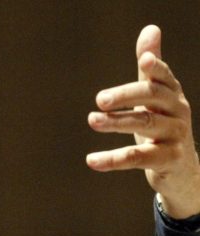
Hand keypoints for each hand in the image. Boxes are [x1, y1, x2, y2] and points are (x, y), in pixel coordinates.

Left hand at [86, 25, 199, 218]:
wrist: (182, 170)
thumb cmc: (163, 127)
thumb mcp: (156, 98)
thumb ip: (151, 69)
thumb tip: (150, 29)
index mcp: (172, 95)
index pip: (163, 77)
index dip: (156, 67)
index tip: (144, 60)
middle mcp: (177, 112)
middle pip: (153, 97)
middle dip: (126, 95)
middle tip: (100, 99)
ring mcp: (175, 136)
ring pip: (145, 124)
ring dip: (117, 122)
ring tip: (92, 119)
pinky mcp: (168, 160)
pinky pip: (138, 158)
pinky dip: (113, 159)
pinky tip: (91, 160)